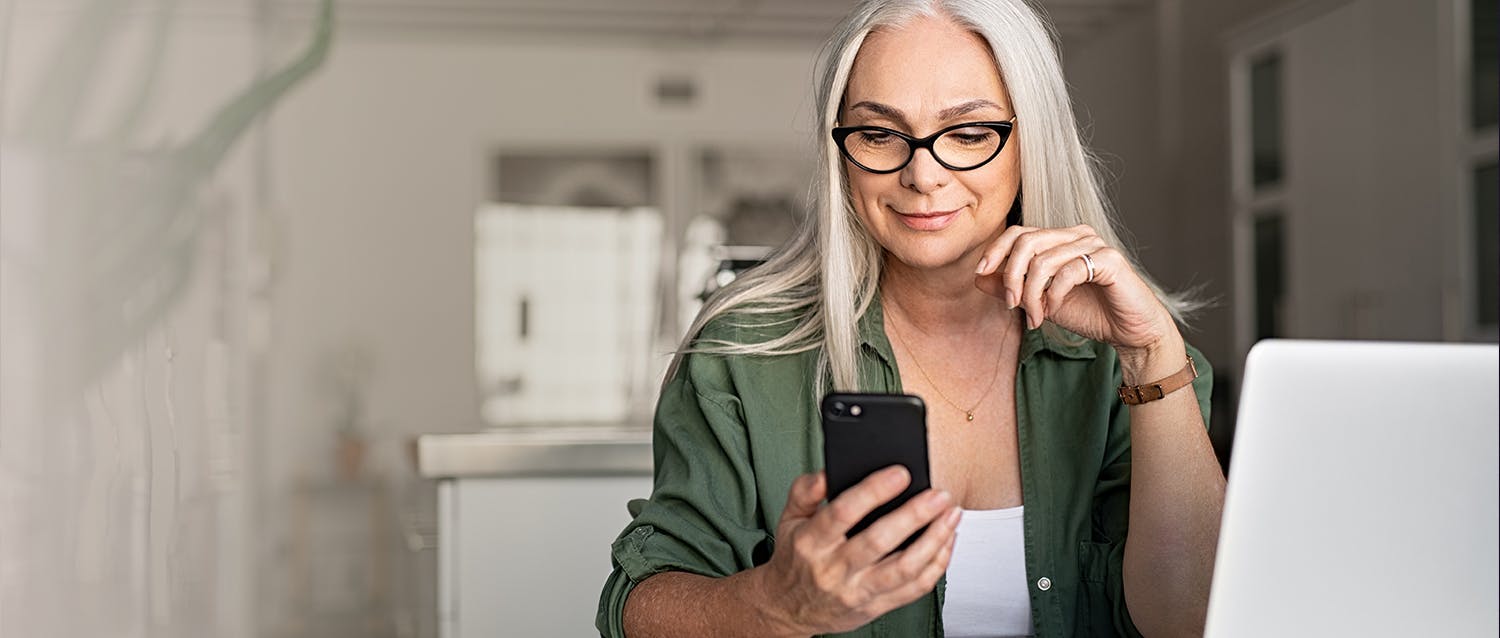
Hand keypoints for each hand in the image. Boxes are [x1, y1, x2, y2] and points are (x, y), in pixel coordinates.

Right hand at [752, 468, 960, 635]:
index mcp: (811, 542)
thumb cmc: (796, 558)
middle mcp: (834, 569)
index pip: (843, 513)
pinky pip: (914, 589)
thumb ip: (805, 491)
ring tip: (951, 515)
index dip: (874, 491)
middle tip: (938, 494)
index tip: (900, 474)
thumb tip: (826, 472)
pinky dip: (936, 564)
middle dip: (915, 515)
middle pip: (879, 541)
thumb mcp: (788, 519)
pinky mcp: (876, 607)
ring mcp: (857, 591)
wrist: (789, 608)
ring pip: (904, 568)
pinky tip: (946, 542)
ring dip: (934, 540)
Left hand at [973, 223, 1177, 353]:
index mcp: (1060, 239)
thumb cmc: (1089, 313)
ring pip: (1044, 259)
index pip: (1019, 232)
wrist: (1129, 332)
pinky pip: (1068, 272)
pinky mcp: (1110, 260)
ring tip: (1036, 317)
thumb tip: (979, 276)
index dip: (996, 250)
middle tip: (1012, 305)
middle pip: (1027, 241)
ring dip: (1032, 294)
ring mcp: (1095, 245)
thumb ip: (1012, 288)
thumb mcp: (1041, 301)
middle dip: (1011, 275)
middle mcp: (1077, 235)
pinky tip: (1053, 311)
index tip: (981, 273)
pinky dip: (1054, 295)